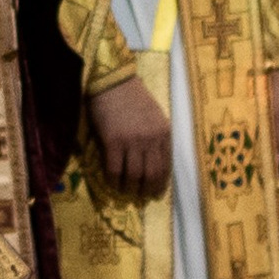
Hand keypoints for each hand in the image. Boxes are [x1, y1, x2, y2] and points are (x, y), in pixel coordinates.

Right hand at [89, 77, 173, 200]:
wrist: (112, 81)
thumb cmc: (132, 97)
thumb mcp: (154, 116)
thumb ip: (156, 137)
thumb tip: (152, 161)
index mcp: (164, 133)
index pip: (166, 166)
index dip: (161, 183)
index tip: (156, 193)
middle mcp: (151, 139)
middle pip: (152, 174)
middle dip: (147, 190)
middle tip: (141, 197)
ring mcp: (131, 141)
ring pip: (134, 176)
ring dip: (130, 189)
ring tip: (126, 192)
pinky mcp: (112, 141)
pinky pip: (114, 169)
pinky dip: (113, 181)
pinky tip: (112, 184)